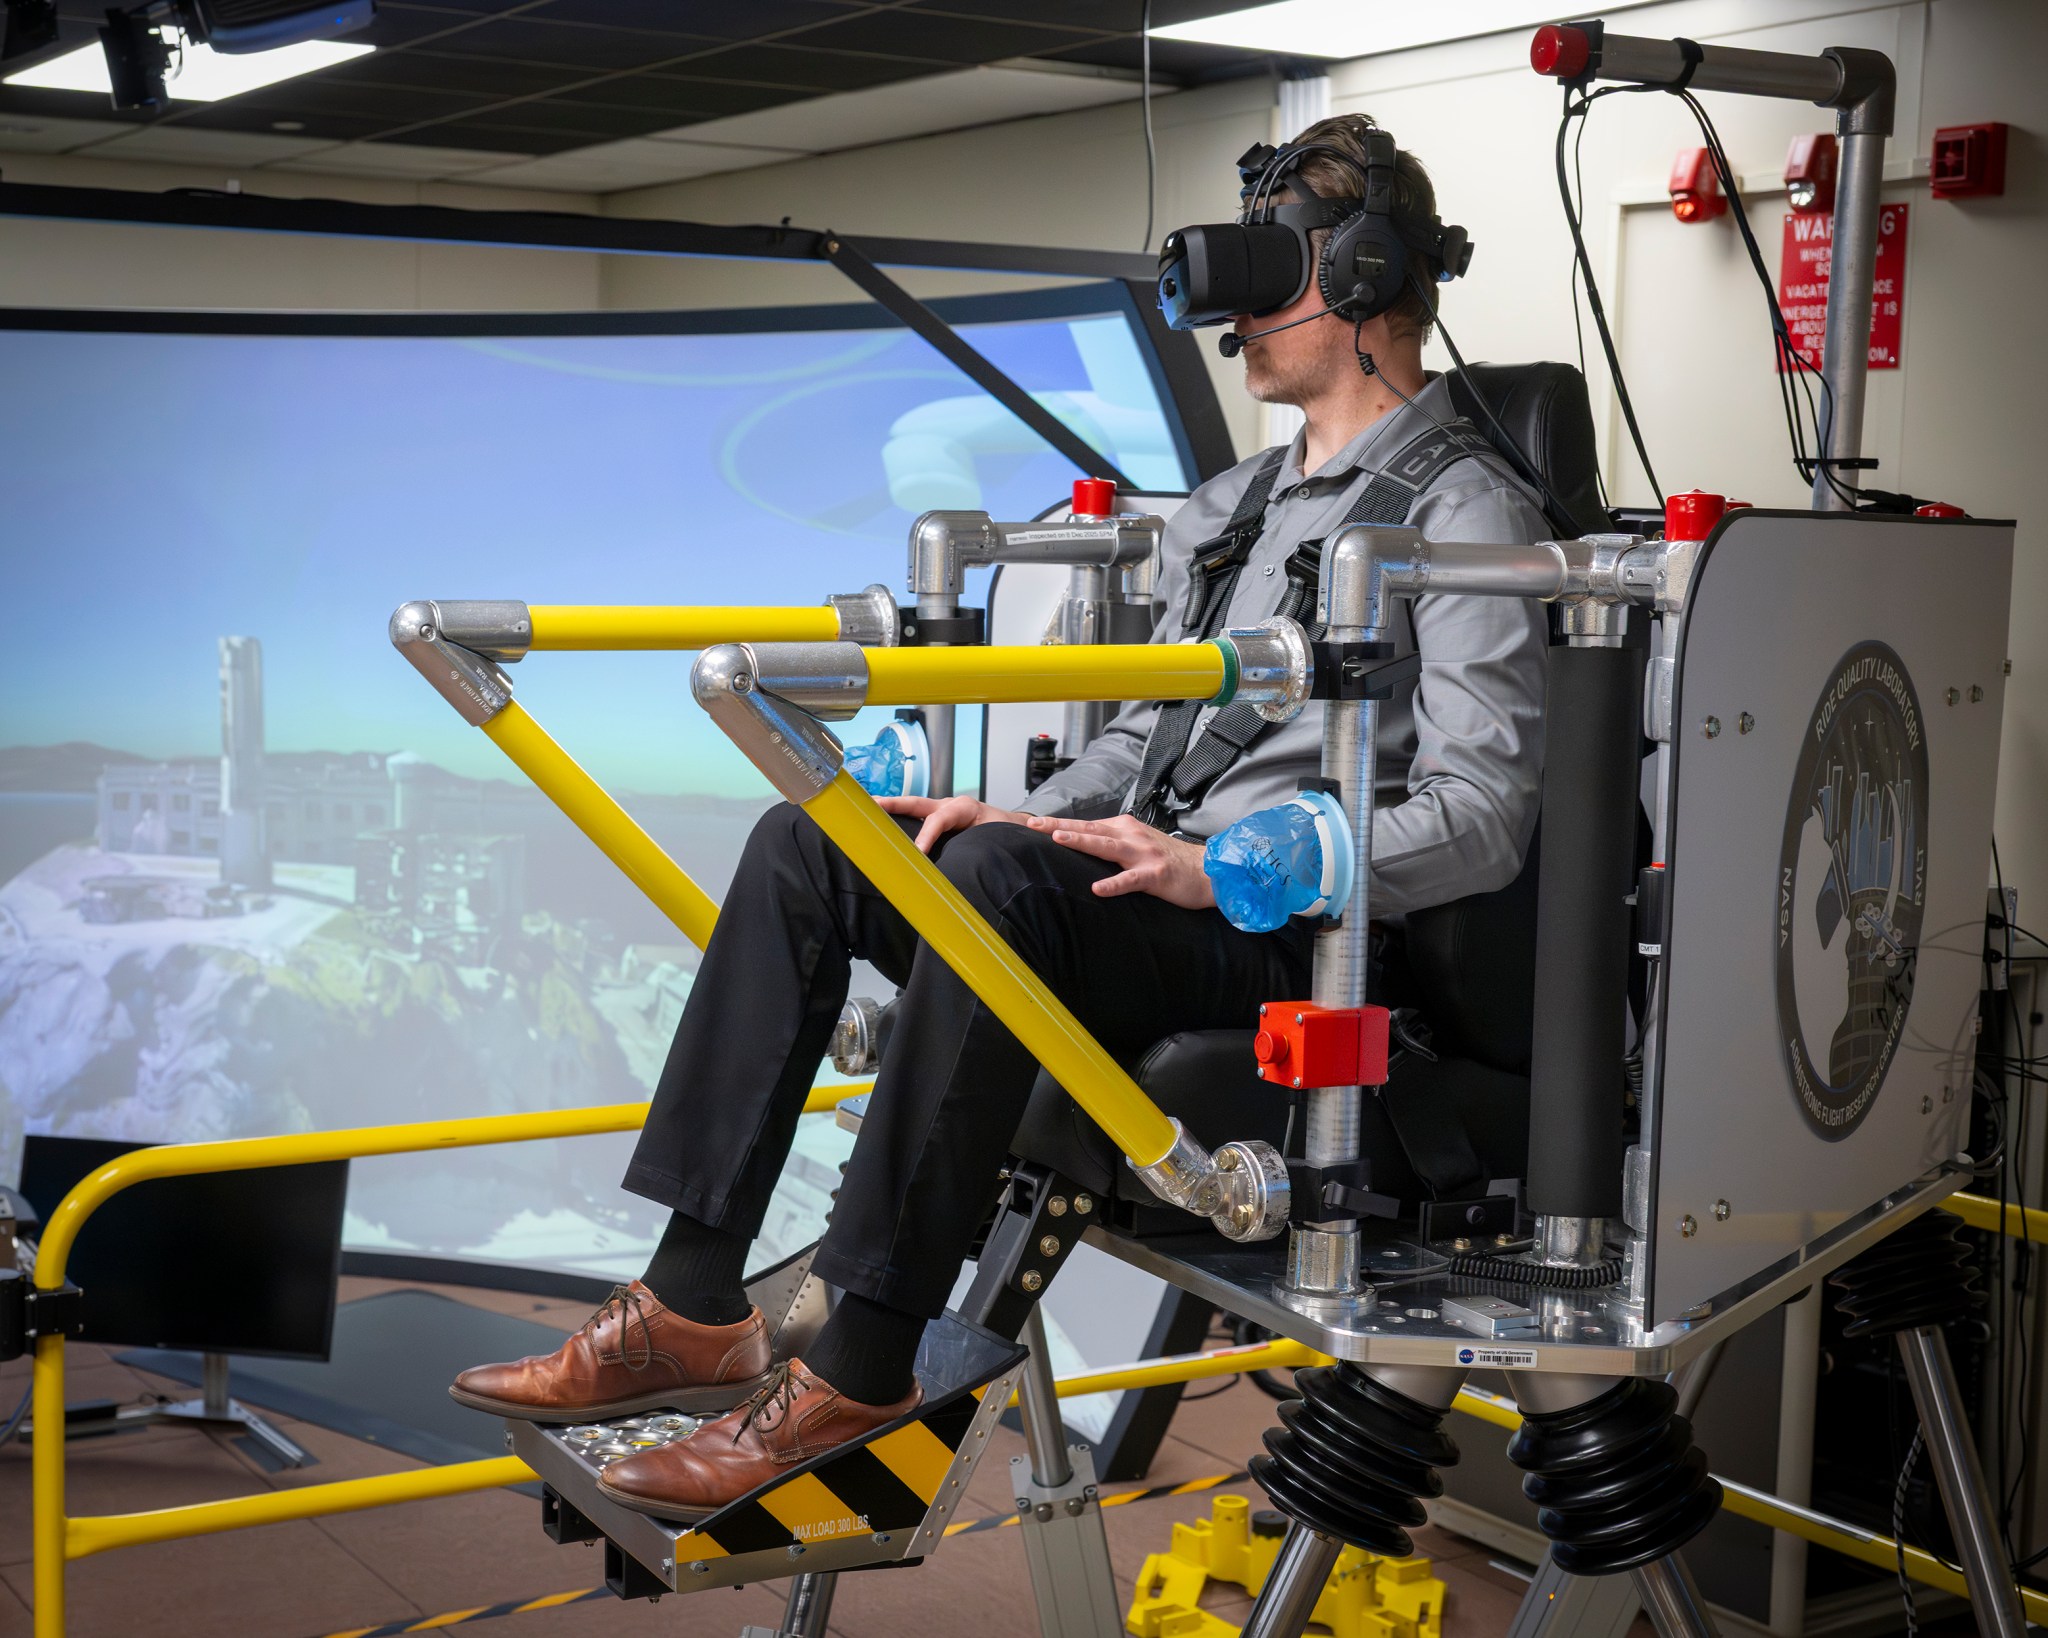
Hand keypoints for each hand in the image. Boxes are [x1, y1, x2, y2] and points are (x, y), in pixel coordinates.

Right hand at [876, 794, 1029, 853]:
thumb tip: (1034, 828)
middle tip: (871, 805)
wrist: (1005, 826)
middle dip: (893, 804)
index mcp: (964, 807)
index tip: (917, 852)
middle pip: (916, 803)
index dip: (927, 835)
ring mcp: (937, 812)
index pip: (941, 819)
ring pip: (910, 809)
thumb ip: (1022, 831)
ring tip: (861, 812)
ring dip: (887, 810)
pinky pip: (911, 820)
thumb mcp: (1010, 831)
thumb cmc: (1005, 829)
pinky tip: (874, 827)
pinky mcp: (932, 821)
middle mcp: (947, 806)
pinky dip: (893, 821)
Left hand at [1023, 814, 1215, 908]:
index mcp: (1126, 828)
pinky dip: (1114, 884)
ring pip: (1107, 846)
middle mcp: (1132, 836)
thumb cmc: (1171, 860)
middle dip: (1060, 827)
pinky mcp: (1155, 874)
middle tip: (1034, 825)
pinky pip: (1131, 880)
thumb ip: (1114, 843)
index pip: (1087, 825)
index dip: (1060, 824)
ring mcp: (1144, 854)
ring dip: (1082, 842)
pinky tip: (1098, 888)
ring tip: (1058, 840)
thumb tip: (1084, 845)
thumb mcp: (1139, 845)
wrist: (1208, 870)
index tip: (1034, 823)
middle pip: (1090, 830)